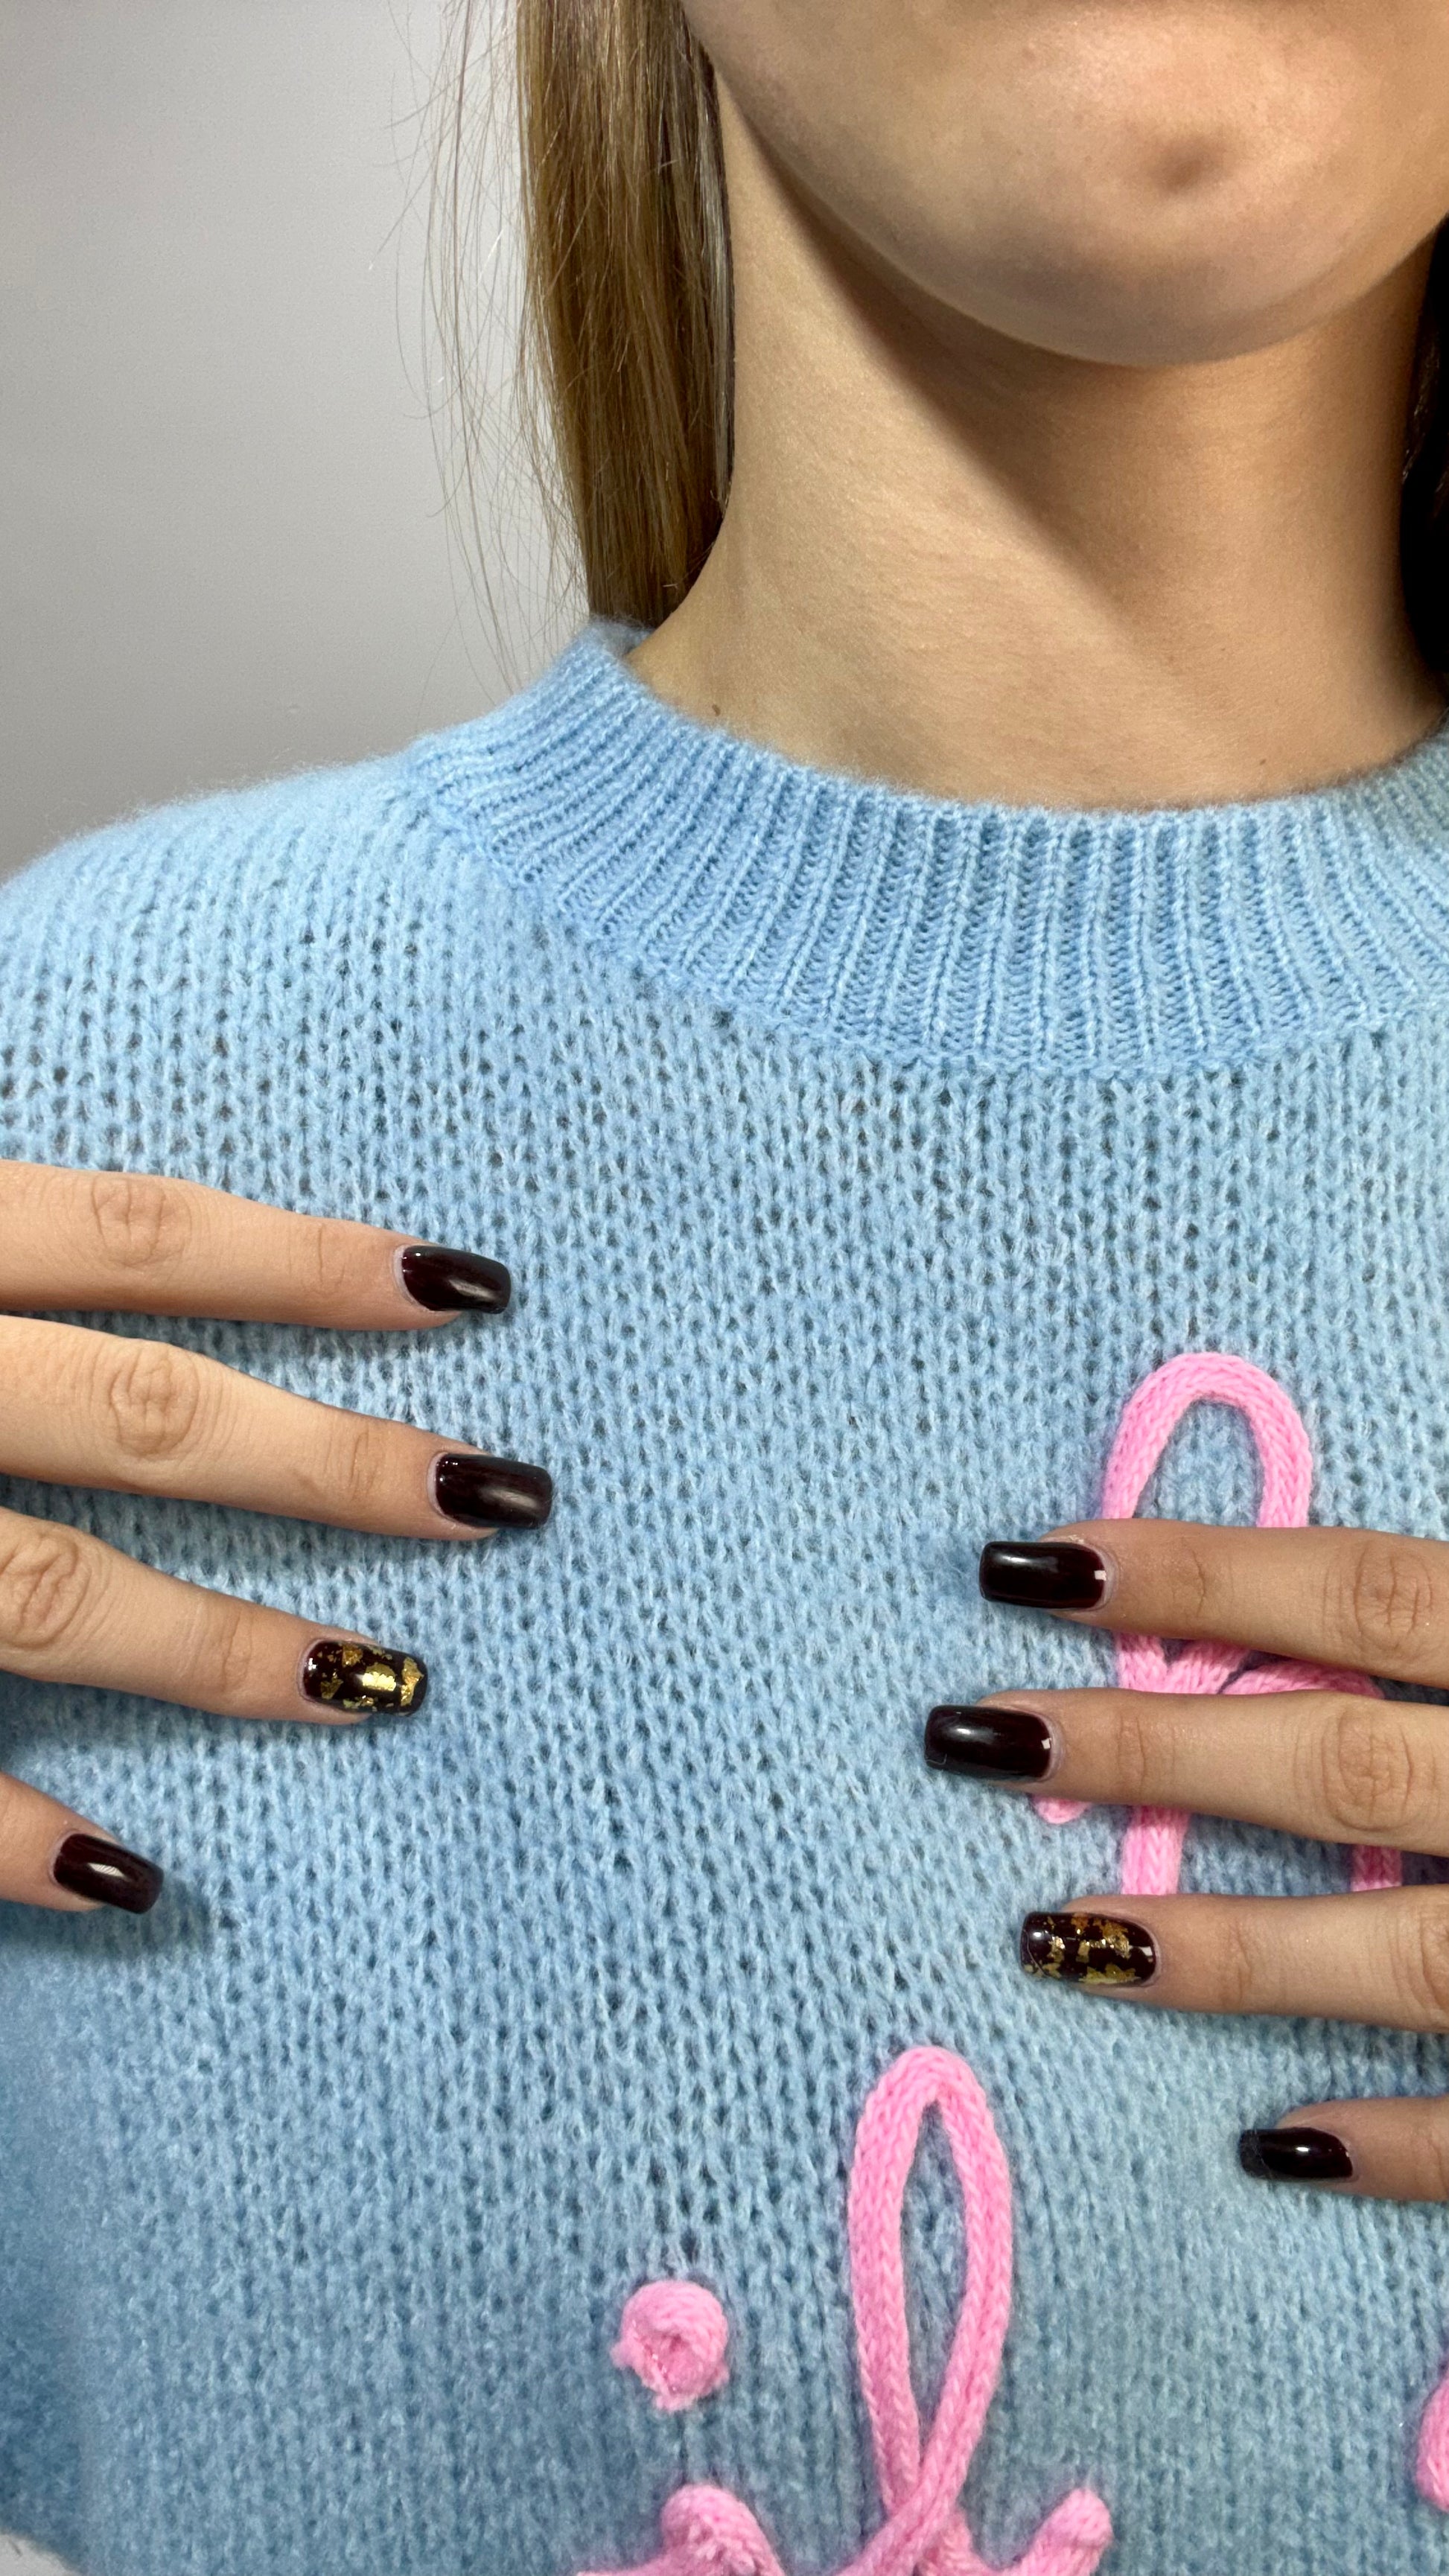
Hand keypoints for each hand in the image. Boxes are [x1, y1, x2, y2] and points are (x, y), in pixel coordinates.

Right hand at [0, 1162, 550, 1917]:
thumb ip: (10, 1244)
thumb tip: (144, 1259)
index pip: (137, 1237)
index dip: (307, 1261)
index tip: (477, 1288)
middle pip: (136, 1414)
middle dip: (330, 1464)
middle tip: (507, 1500)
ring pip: (44, 1593)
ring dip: (217, 1650)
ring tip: (380, 1689)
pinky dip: (11, 1836)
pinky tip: (134, 1877)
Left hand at [926, 1516, 1448, 2201]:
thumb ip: (1439, 1622)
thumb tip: (1293, 1605)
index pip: (1361, 1596)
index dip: (1200, 1576)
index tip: (1023, 1569)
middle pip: (1341, 1765)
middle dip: (1153, 1750)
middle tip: (970, 1736)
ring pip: (1401, 1953)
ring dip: (1224, 1952)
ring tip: (1042, 1938)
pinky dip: (1392, 2141)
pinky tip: (1264, 2145)